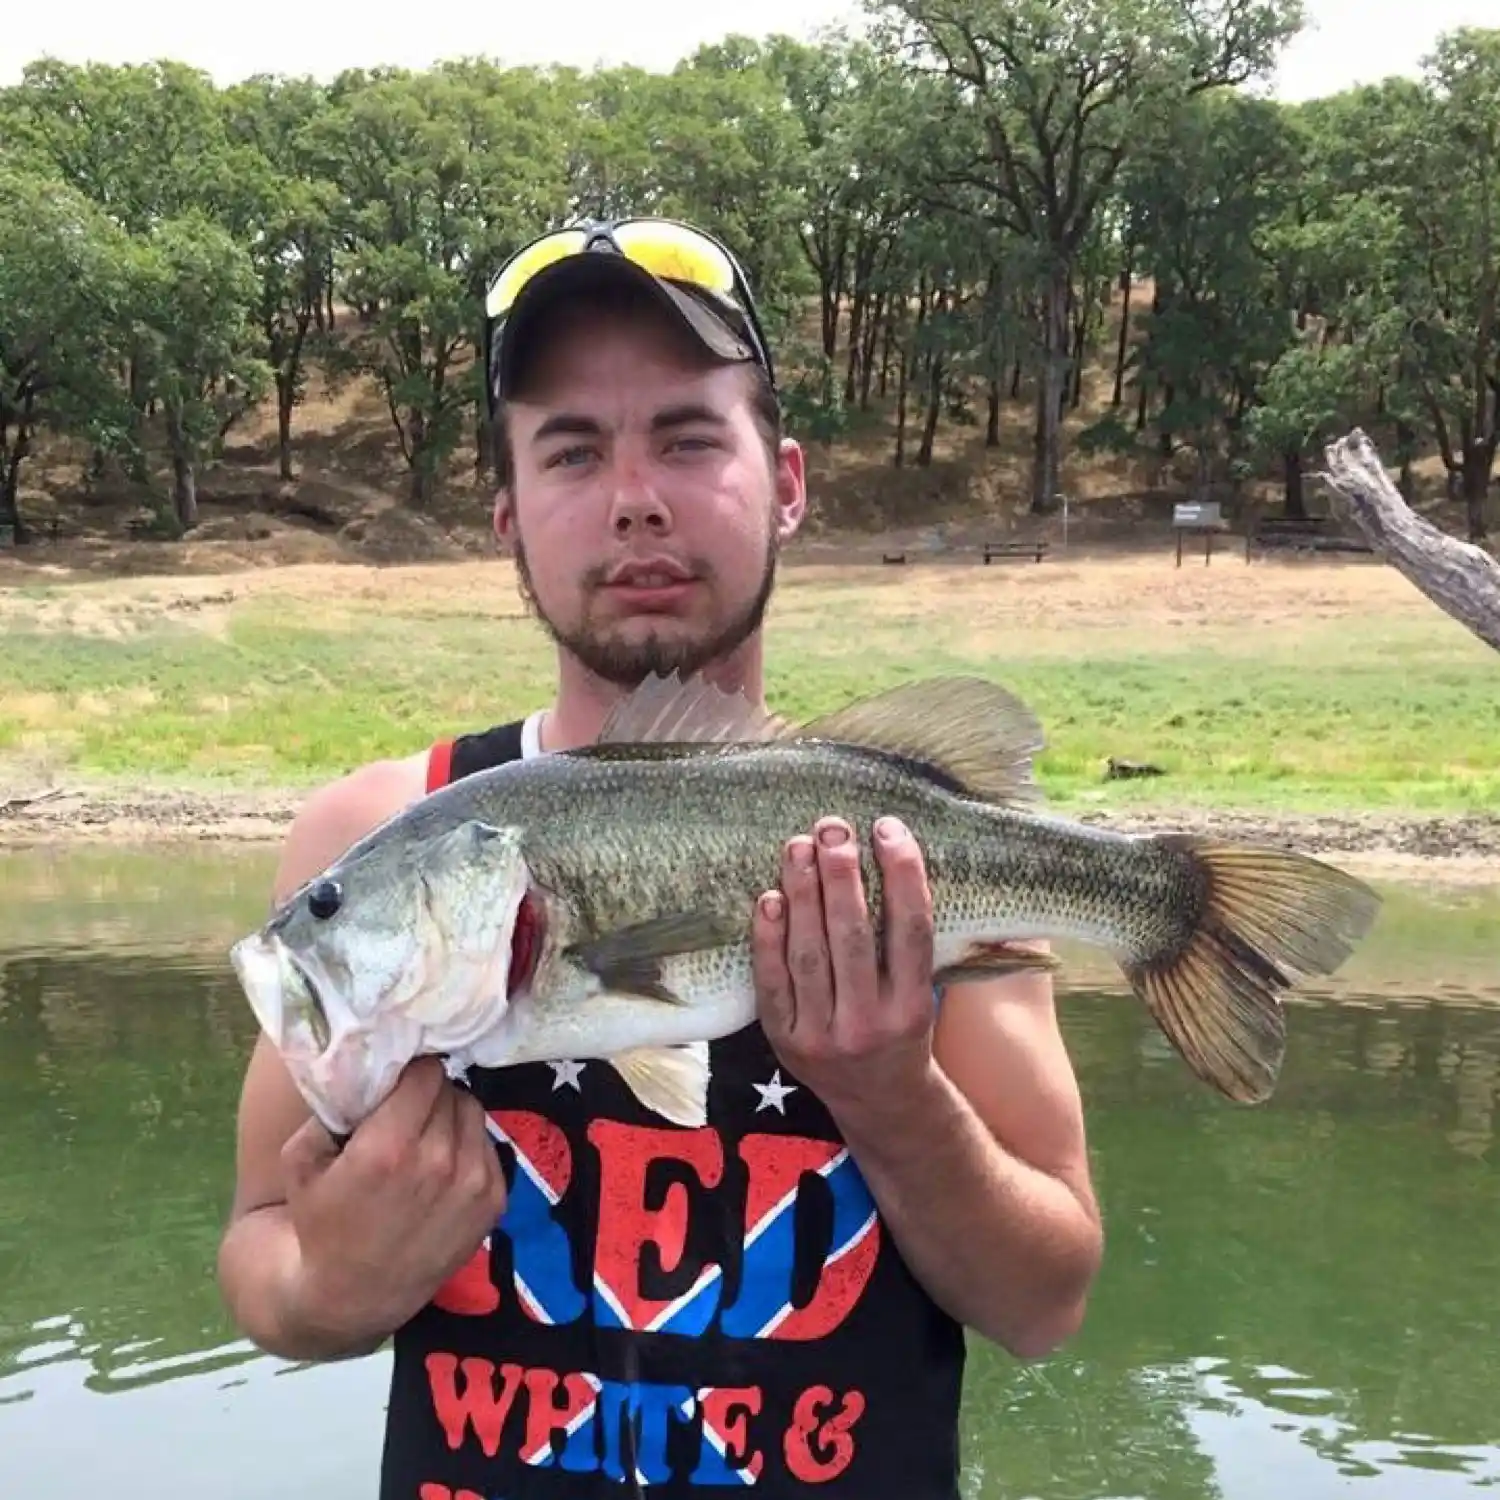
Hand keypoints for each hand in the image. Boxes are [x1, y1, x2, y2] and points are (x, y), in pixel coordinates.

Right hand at [278, 1056, 506, 1345]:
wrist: (349, 1296)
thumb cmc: (318, 1221)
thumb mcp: (301, 1158)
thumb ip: (335, 1104)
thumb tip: (370, 1064)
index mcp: (390, 1147)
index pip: (425, 1072)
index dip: (409, 1073)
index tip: (396, 1084)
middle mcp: (439, 1162)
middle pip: (450, 1090)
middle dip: (429, 1093)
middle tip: (407, 1111)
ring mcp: (473, 1184)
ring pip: (473, 1113)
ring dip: (450, 1117)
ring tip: (425, 1138)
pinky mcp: (494, 1203)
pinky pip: (487, 1146)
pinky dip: (468, 1147)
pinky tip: (442, 1168)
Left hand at [751, 814, 937, 1120]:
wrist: (880, 1103)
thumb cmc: (902, 1029)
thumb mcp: (923, 994)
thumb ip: (911, 940)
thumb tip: (893, 855)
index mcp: (913, 1007)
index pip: (911, 930)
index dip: (902, 875)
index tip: (888, 828)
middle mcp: (869, 1024)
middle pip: (853, 938)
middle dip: (841, 877)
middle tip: (833, 828)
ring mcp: (824, 1035)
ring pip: (810, 954)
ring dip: (803, 895)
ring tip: (799, 846)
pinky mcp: (785, 1041)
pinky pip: (773, 982)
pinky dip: (769, 939)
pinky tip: (769, 897)